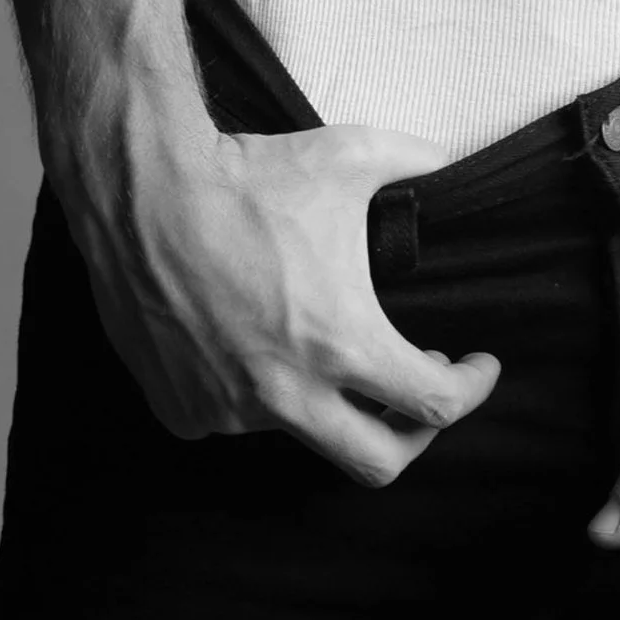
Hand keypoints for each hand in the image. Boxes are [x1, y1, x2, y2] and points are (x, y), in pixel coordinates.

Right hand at [54, 118, 500, 486]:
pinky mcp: (183, 411)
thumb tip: (450, 160)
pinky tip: (249, 342)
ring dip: (323, 397)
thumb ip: (416, 160)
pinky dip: (253, 393)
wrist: (144, 191)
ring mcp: (230, 411)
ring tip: (315, 339)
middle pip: (378, 464)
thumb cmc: (249, 176)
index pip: (436, 405)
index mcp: (342, 343)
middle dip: (414, 437)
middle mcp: (289, 393)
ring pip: (299, 431)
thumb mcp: (351, 155)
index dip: (471, 387)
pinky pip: (233, 418)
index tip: (475, 365)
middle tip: (417, 393)